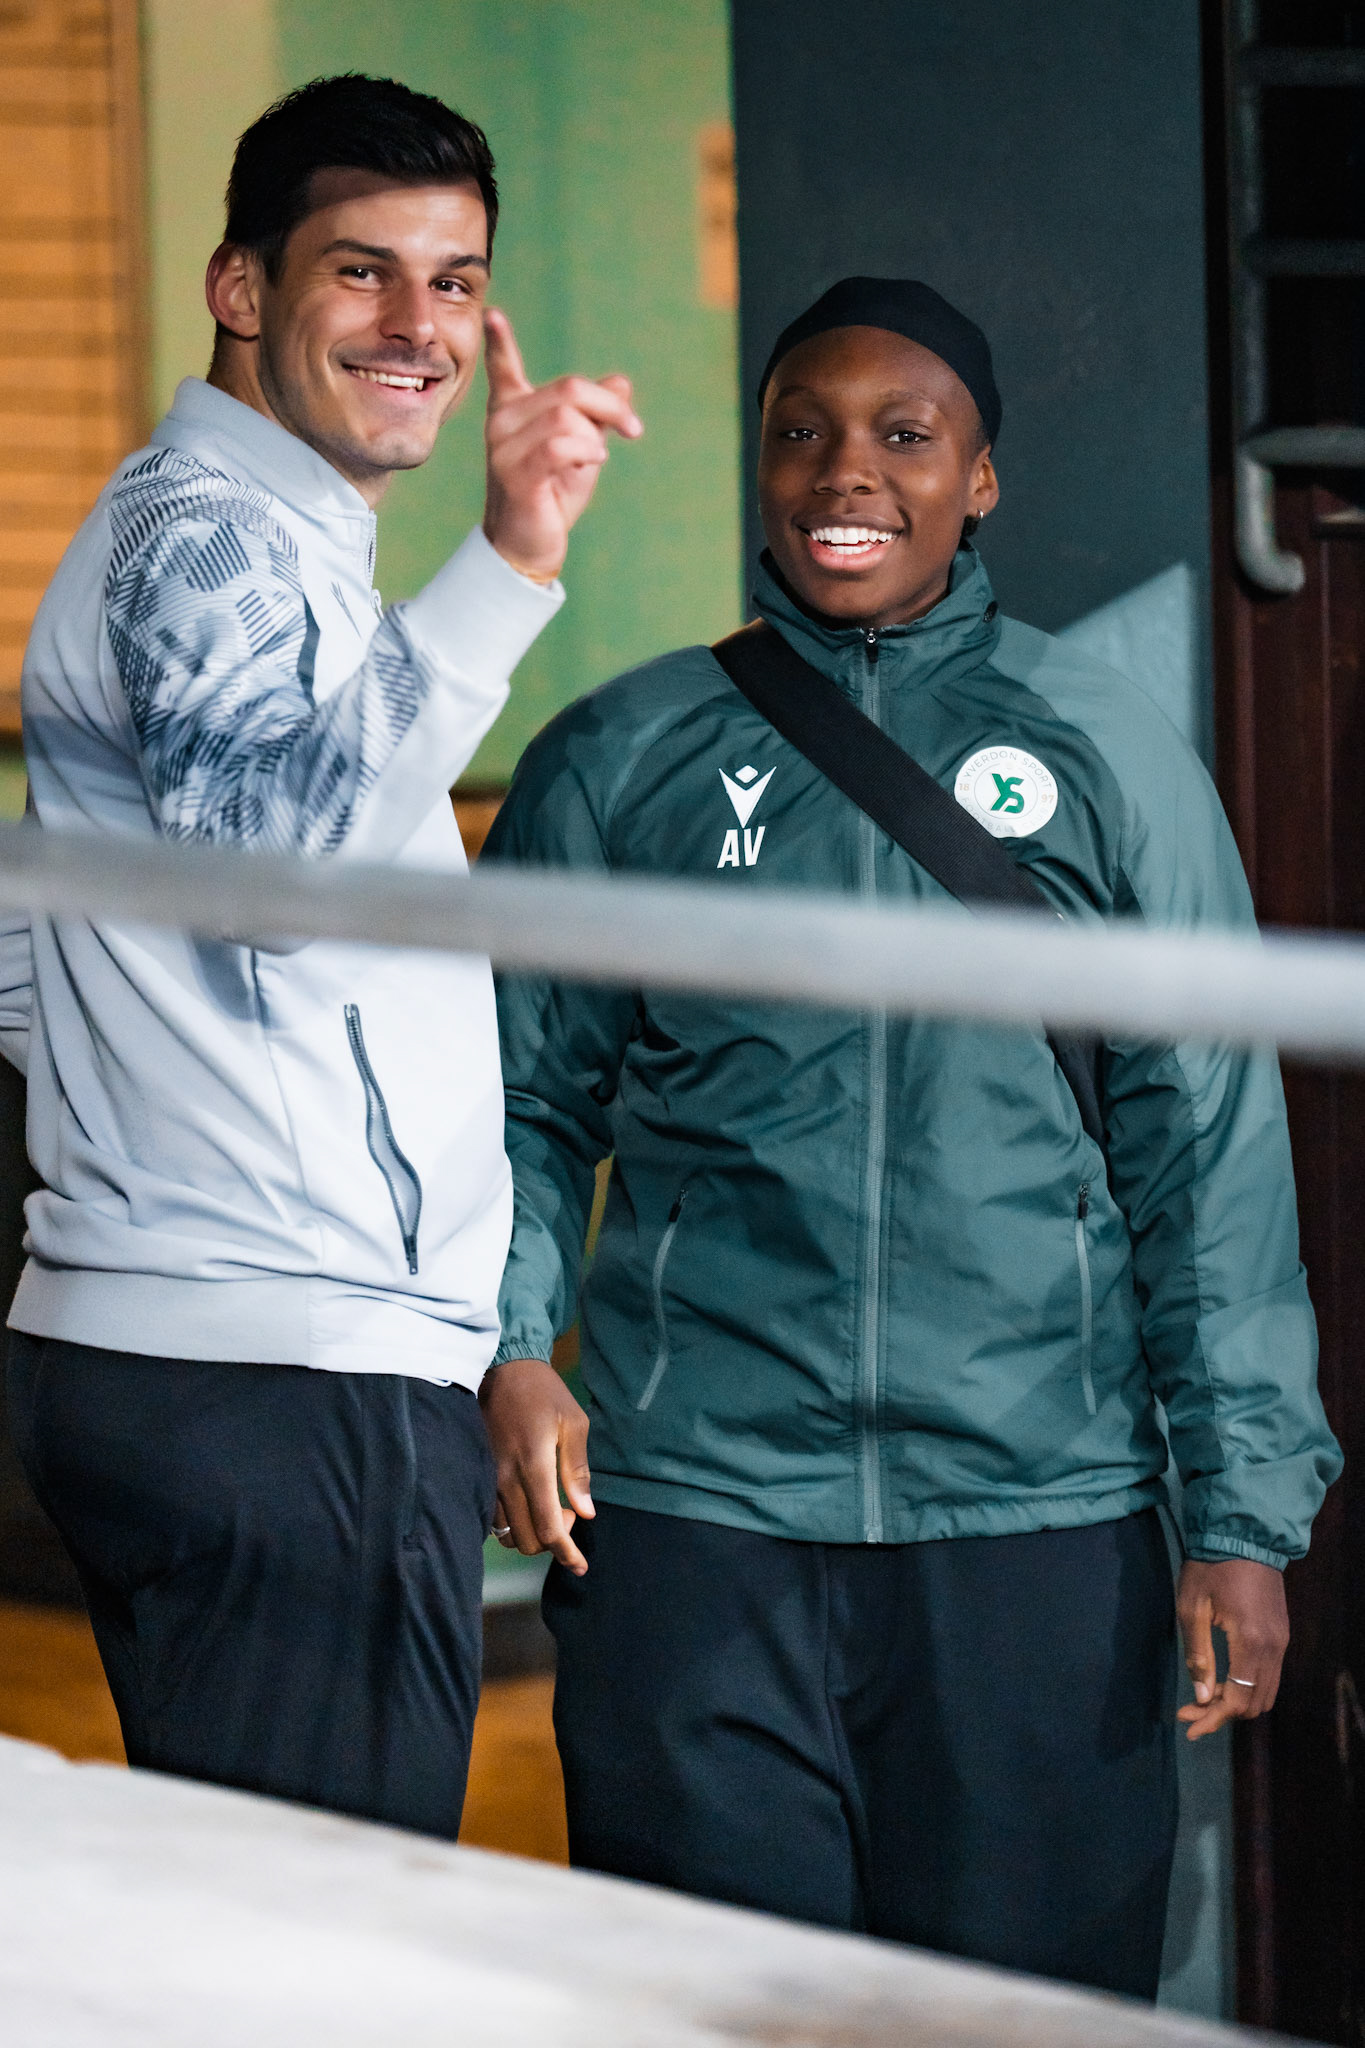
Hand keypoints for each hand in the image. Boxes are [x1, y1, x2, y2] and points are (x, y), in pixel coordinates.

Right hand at [479, 1356, 593, 1574]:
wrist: (503, 1369)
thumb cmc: (545, 1394)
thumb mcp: (574, 1423)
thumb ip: (577, 1471)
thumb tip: (585, 1513)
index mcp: (533, 1465)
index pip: (548, 1527)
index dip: (565, 1552)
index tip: (580, 1565)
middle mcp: (505, 1478)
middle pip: (526, 1540)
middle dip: (551, 1541)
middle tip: (568, 1514)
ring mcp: (487, 1478)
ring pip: (505, 1534)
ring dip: (531, 1535)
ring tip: (549, 1510)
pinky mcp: (477, 1475)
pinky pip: (491, 1518)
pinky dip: (512, 1523)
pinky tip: (527, 1506)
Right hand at [481, 309, 640, 582]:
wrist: (528, 546)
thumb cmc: (552, 496)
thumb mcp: (583, 448)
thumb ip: (598, 414)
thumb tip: (621, 381)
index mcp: (512, 410)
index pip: (503, 369)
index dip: (499, 341)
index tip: (494, 314)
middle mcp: (502, 422)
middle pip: (570, 389)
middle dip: (611, 407)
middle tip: (633, 429)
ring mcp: (504, 447)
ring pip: (568, 417)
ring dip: (597, 438)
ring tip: (597, 460)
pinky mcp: (516, 473)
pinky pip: (560, 446)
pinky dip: (587, 452)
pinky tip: (593, 462)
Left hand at [1176, 1558, 1288, 1739]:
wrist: (1243, 1535)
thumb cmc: (1210, 1568)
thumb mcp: (1192, 1608)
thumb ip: (1198, 1655)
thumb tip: (1202, 1697)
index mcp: (1251, 1643)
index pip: (1237, 1699)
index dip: (1212, 1718)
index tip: (1187, 1725)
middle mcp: (1274, 1648)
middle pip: (1255, 1703)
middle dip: (1222, 1714)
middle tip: (1190, 1710)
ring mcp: (1282, 1642)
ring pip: (1265, 1692)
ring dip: (1236, 1702)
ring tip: (1202, 1699)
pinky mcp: (1282, 1634)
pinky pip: (1269, 1675)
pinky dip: (1248, 1686)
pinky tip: (1222, 1681)